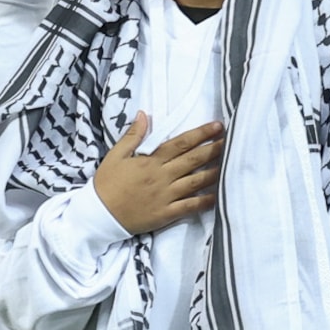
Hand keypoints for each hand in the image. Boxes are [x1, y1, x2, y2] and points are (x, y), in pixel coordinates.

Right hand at [91, 114, 223, 235]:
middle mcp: (162, 177)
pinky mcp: (166, 214)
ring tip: (230, 164)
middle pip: (193, 160)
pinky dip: (205, 202)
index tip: (217, 126)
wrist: (99, 215)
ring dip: (214, 172)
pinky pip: (190, 207)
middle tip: (231, 141)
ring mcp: (165, 196)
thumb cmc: (106, 184)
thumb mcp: (115, 155)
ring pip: (196, 182)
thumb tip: (145, 114)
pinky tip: (218, 196)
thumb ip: (132, 135)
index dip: (200, 134)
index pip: (181, 143)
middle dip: (214, 149)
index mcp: (150, 161)